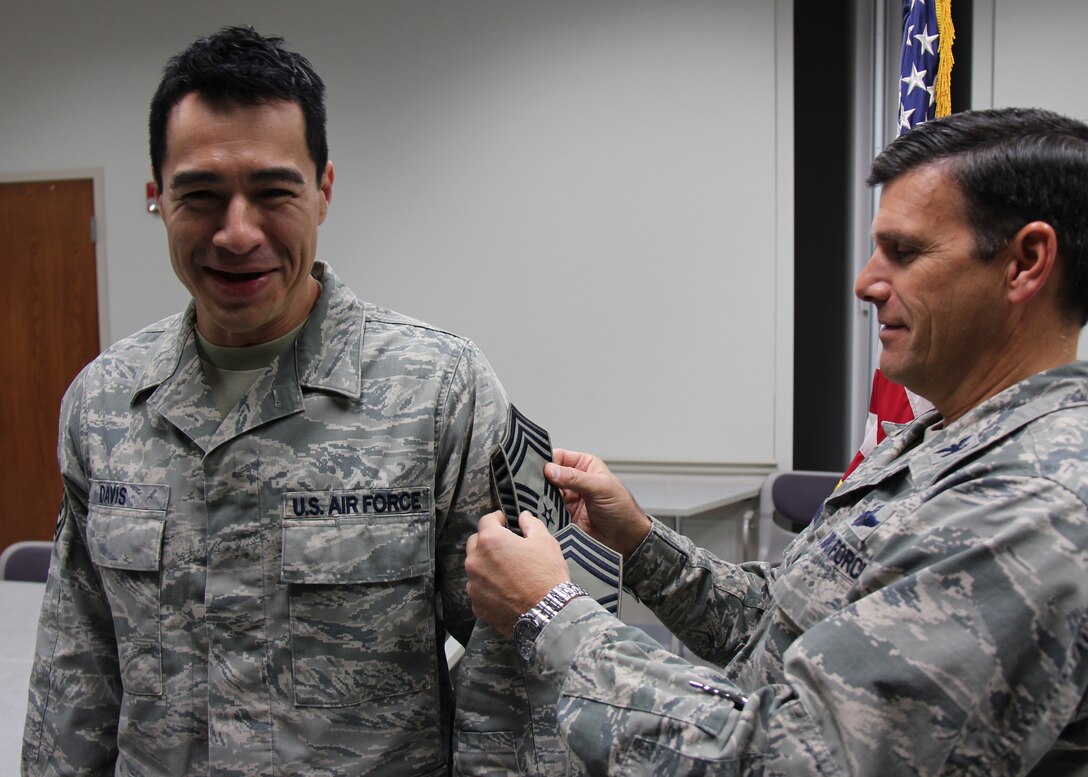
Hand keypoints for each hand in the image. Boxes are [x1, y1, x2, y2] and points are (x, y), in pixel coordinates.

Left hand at [465, 511, 570, 636]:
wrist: (548, 614)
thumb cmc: (547, 575)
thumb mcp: (545, 542)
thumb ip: (531, 524)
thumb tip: (523, 516)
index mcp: (491, 541)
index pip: (486, 521)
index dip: (496, 519)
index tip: (503, 521)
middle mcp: (475, 561)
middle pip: (475, 543)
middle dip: (488, 541)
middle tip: (506, 547)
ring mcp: (474, 585)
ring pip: (475, 568)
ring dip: (486, 565)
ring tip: (506, 572)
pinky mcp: (476, 605)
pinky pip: (479, 589)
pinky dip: (488, 587)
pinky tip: (505, 591)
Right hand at [545, 448, 651, 557]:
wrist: (625, 538)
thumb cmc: (621, 508)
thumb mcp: (600, 487)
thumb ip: (575, 478)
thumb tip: (550, 470)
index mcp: (584, 465)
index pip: (559, 456)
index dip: (547, 461)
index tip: (536, 468)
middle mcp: (573, 479)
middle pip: (548, 474)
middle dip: (540, 479)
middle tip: (530, 484)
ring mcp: (567, 497)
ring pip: (545, 492)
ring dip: (539, 495)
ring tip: (534, 498)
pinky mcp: (562, 514)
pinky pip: (547, 509)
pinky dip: (542, 509)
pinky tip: (539, 509)